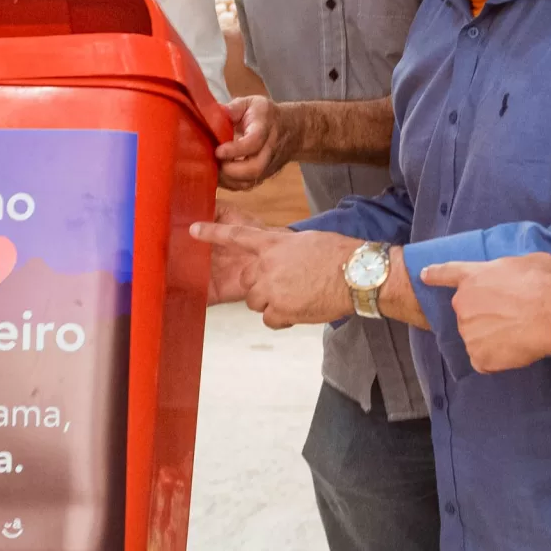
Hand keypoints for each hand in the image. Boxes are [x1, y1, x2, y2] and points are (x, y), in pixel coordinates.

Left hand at [190, 223, 356, 327]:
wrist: (357, 275)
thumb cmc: (339, 254)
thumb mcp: (306, 242)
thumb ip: (284, 250)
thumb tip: (280, 261)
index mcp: (273, 244)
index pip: (236, 236)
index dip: (212, 233)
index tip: (192, 230)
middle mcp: (267, 266)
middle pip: (247, 280)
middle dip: (262, 284)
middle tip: (288, 283)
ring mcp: (272, 290)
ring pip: (256, 302)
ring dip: (271, 302)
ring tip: (298, 296)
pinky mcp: (282, 311)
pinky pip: (269, 319)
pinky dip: (282, 318)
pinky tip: (301, 309)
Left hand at [215, 95, 295, 190]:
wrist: (293, 130)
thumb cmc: (266, 115)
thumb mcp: (251, 103)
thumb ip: (233, 108)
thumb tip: (213, 114)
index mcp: (265, 127)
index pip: (254, 142)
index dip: (235, 149)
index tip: (218, 150)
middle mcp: (269, 150)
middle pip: (254, 168)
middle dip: (230, 170)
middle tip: (213, 161)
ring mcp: (267, 166)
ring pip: (250, 181)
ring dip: (228, 179)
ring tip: (213, 168)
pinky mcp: (263, 176)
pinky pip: (247, 185)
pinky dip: (230, 184)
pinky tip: (219, 174)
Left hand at [419, 253, 550, 372]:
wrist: (550, 313)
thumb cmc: (542, 283)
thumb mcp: (527, 261)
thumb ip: (512, 268)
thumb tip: (521, 274)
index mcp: (473, 277)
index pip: (446, 274)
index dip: (434, 275)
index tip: (424, 276)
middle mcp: (463, 304)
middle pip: (467, 313)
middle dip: (484, 316)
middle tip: (511, 317)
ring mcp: (468, 332)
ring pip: (475, 338)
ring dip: (491, 339)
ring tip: (517, 333)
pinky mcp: (478, 356)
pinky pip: (484, 361)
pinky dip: (496, 360)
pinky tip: (514, 351)